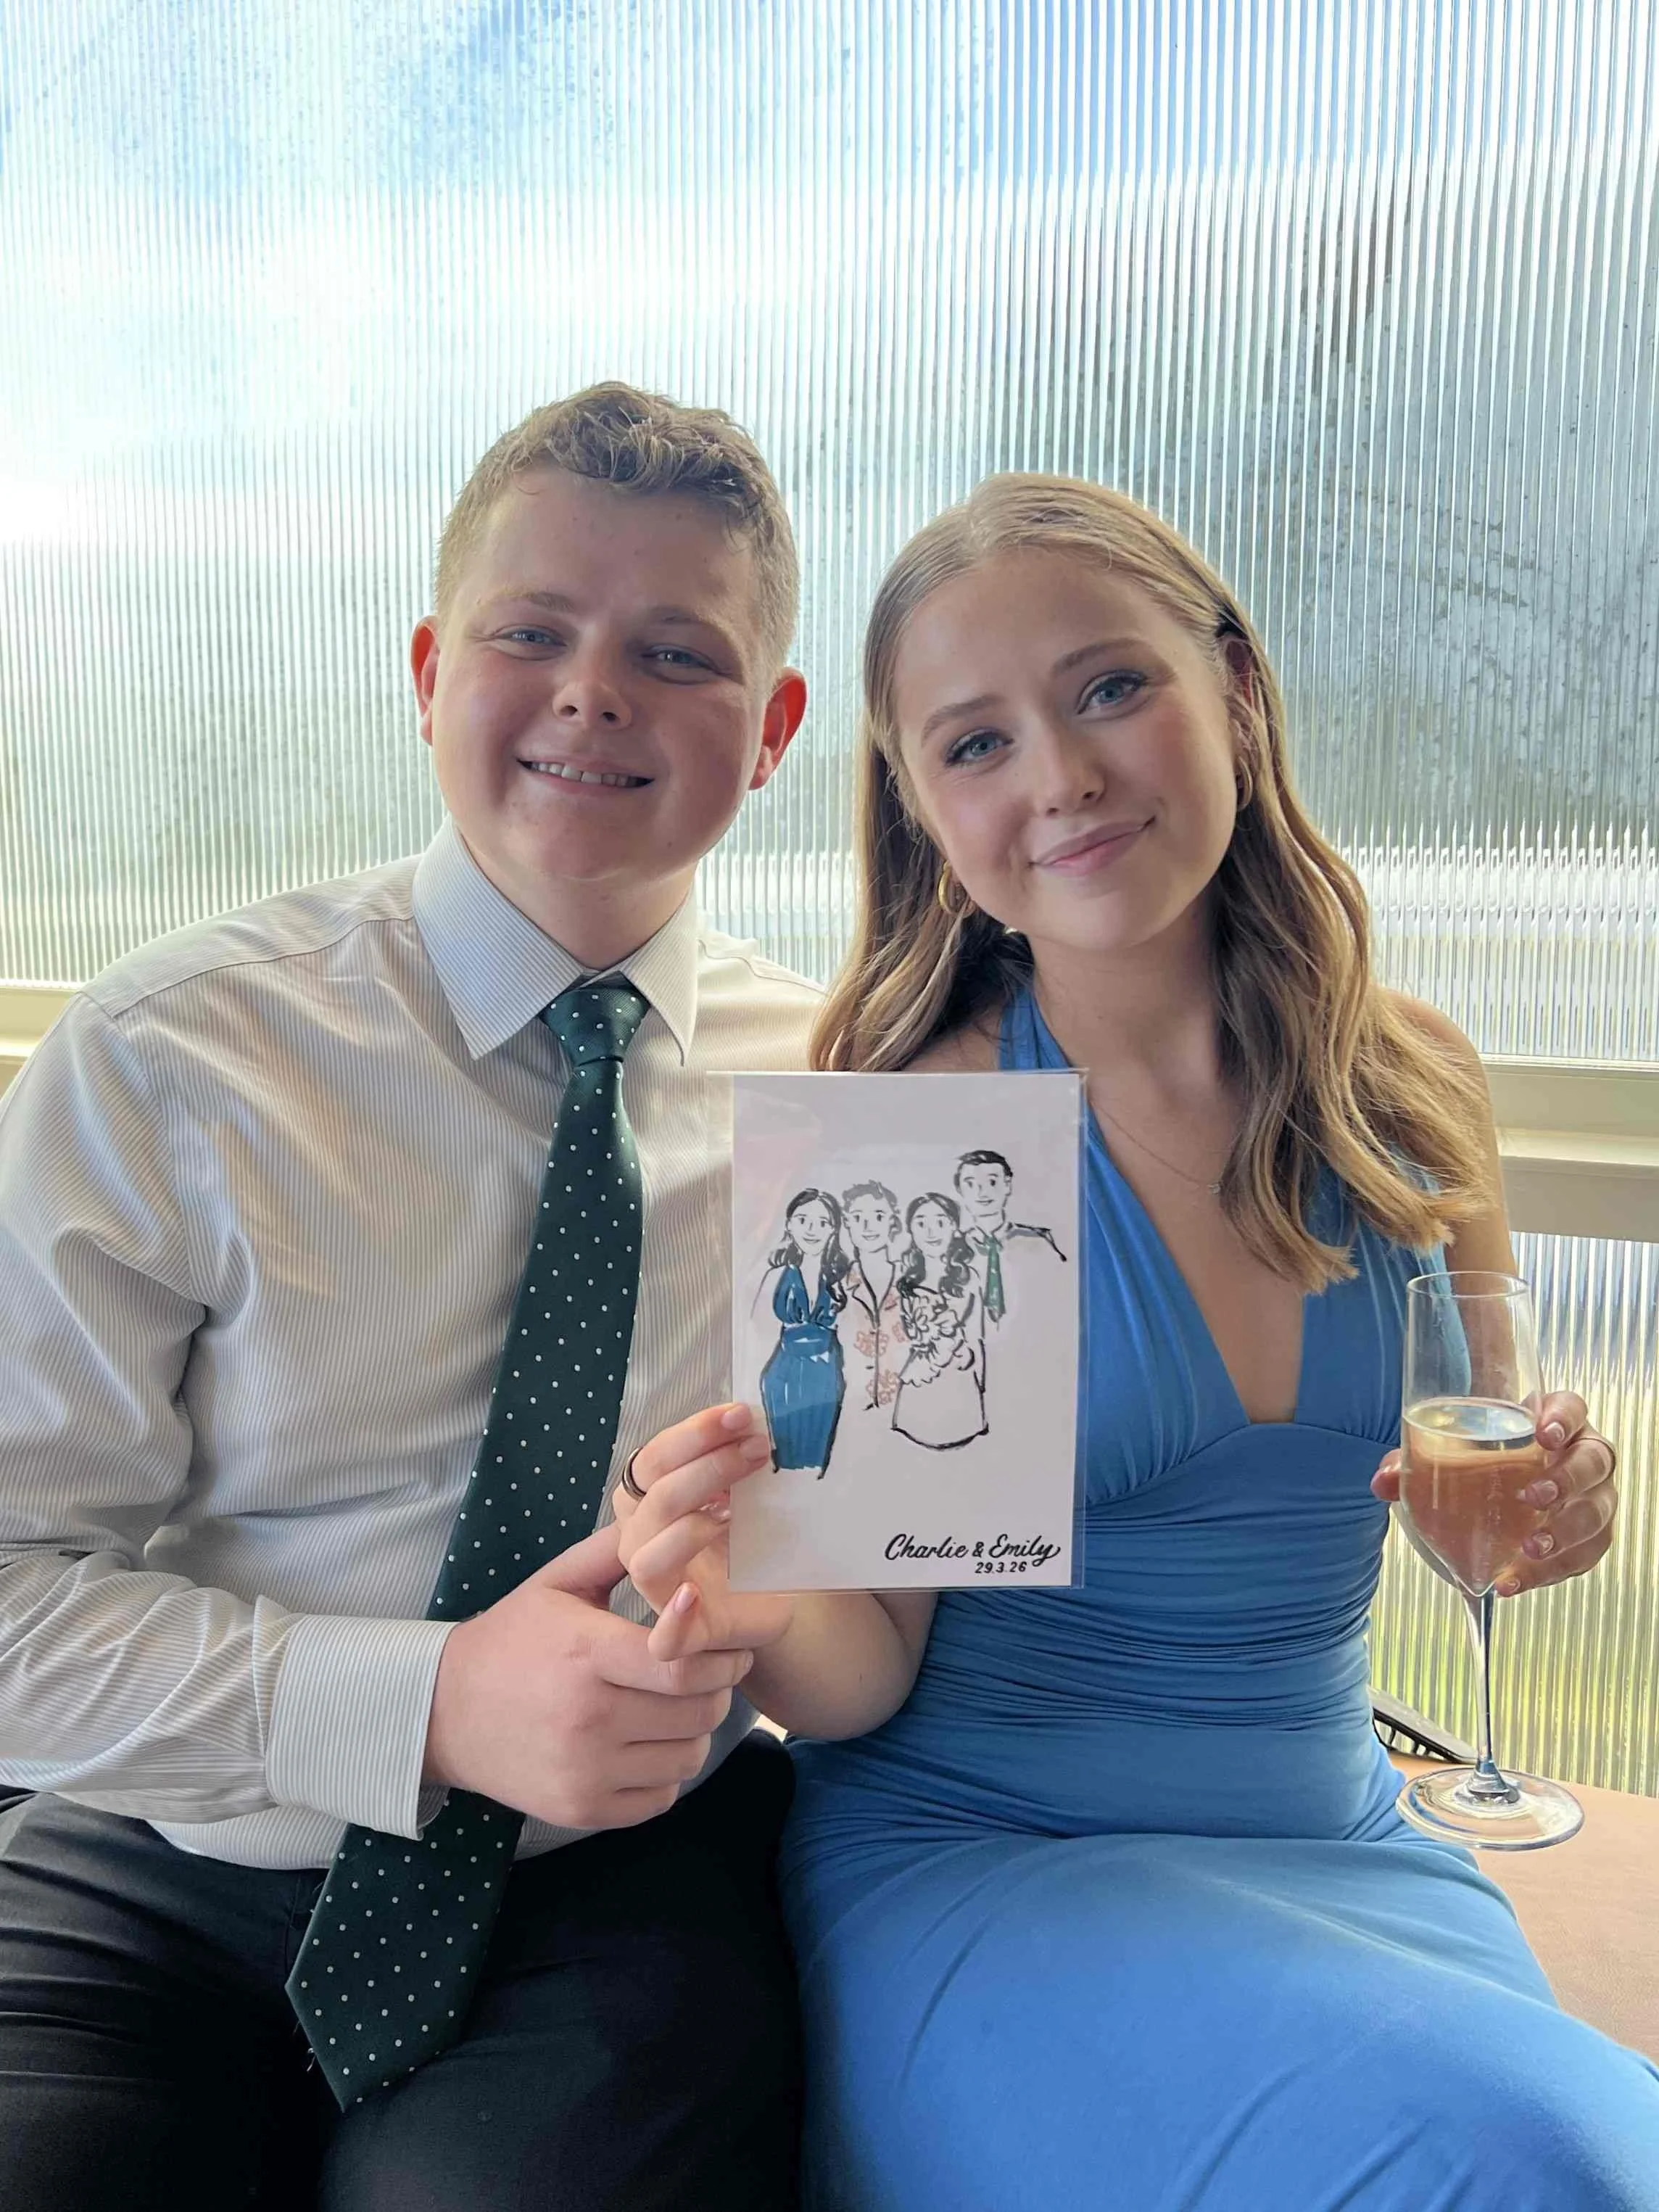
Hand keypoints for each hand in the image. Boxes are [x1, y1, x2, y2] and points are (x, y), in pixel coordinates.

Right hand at [422, 1519, 755, 1830]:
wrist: (444, 1712)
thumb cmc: (512, 1638)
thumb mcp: (556, 1582)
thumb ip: (616, 1550)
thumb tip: (677, 1516)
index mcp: (586, 1654)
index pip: (683, 1665)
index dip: (721, 1656)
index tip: (732, 1645)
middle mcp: (588, 1719)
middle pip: (697, 1713)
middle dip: (718, 1690)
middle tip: (712, 1673)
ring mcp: (585, 1771)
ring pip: (688, 1758)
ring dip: (695, 1731)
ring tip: (678, 1706)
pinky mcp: (581, 1810)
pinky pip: (661, 1798)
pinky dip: (667, 1773)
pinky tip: (649, 1744)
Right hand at [613, 1403, 795, 1664]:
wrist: (770, 1602)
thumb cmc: (751, 1540)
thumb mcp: (748, 1494)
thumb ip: (743, 1463)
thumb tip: (761, 1421)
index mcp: (653, 1501)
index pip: (653, 1458)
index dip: (693, 1433)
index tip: (740, 1415)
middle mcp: (645, 1542)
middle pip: (654, 1497)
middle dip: (706, 1465)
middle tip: (757, 1448)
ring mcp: (661, 1591)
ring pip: (644, 1558)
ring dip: (690, 1528)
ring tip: (734, 1512)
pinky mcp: (686, 1639)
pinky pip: (663, 1640)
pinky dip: (674, 1618)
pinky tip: (693, 1595)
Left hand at [1373, 1390, 1616, 1596]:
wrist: (1503, 1490)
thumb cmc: (1484, 1460)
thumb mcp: (1451, 1454)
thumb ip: (1414, 1463)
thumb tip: (1383, 1481)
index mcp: (1557, 1421)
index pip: (1572, 1408)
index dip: (1563, 1418)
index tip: (1543, 1434)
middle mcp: (1585, 1455)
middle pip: (1594, 1462)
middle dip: (1568, 1480)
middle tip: (1532, 1498)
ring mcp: (1595, 1496)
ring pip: (1598, 1513)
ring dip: (1566, 1533)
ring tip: (1529, 1550)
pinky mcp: (1592, 1535)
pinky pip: (1586, 1555)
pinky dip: (1555, 1571)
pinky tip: (1517, 1580)